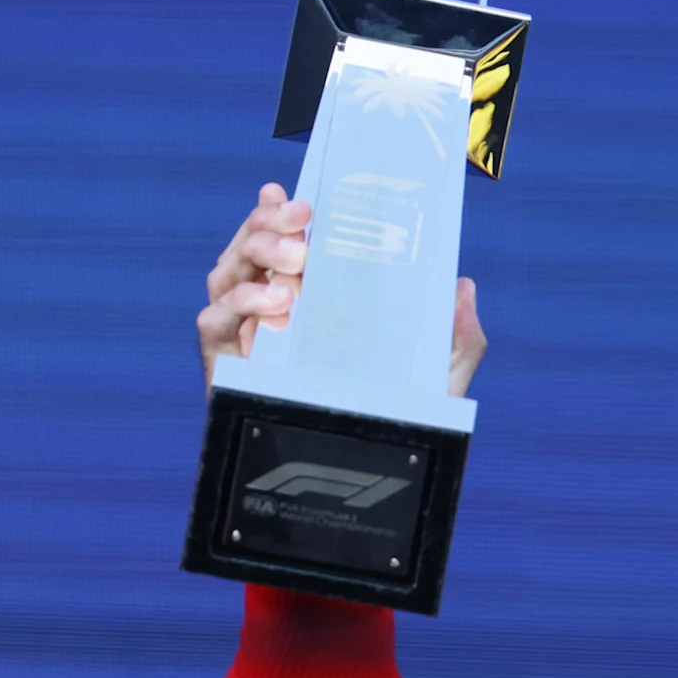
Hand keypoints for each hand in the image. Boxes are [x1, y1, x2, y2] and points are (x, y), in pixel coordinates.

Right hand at [197, 186, 489, 397]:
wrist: (351, 484)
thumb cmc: (387, 421)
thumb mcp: (436, 376)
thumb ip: (458, 335)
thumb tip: (463, 287)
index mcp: (307, 301)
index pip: (285, 242)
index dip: (280, 212)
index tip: (297, 193)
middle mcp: (267, 312)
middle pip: (249, 247)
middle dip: (268, 223)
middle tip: (303, 220)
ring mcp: (242, 337)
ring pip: (225, 272)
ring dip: (255, 253)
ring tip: (294, 262)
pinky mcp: (223, 366)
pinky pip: (214, 319)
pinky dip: (240, 302)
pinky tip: (277, 304)